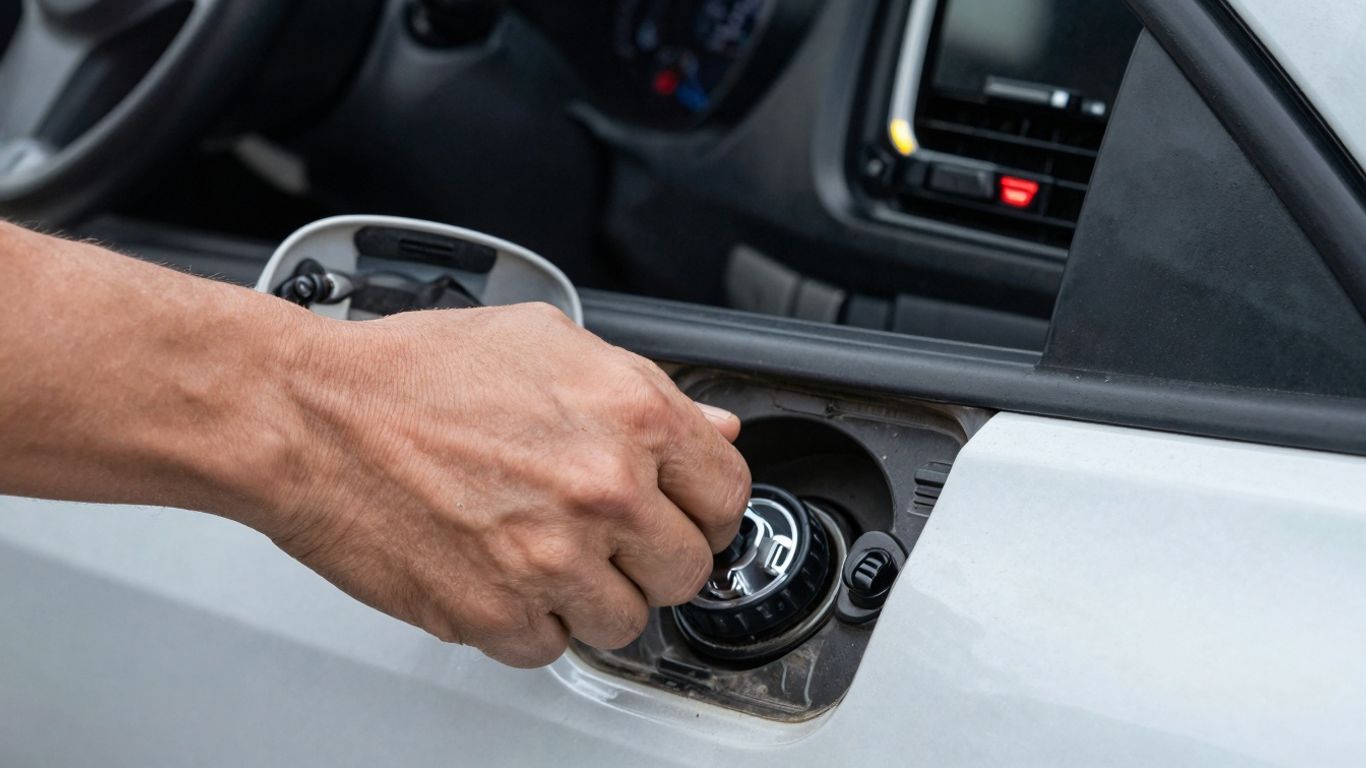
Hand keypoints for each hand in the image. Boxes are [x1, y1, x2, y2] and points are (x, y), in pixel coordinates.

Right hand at [264, 303, 750, 666]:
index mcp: (632, 415)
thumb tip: (713, 429)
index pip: (729, 494)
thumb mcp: (548, 343)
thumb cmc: (416, 374)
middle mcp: (604, 491)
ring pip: (627, 621)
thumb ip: (644, 389)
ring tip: (546, 554)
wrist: (312, 418)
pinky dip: (532, 622)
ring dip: (594, 596)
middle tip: (607, 535)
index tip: (682, 511)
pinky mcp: (496, 614)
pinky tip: (502, 574)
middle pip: (689, 570)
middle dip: (653, 555)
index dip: (705, 504)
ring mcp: (552, 561)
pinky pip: (553, 648)